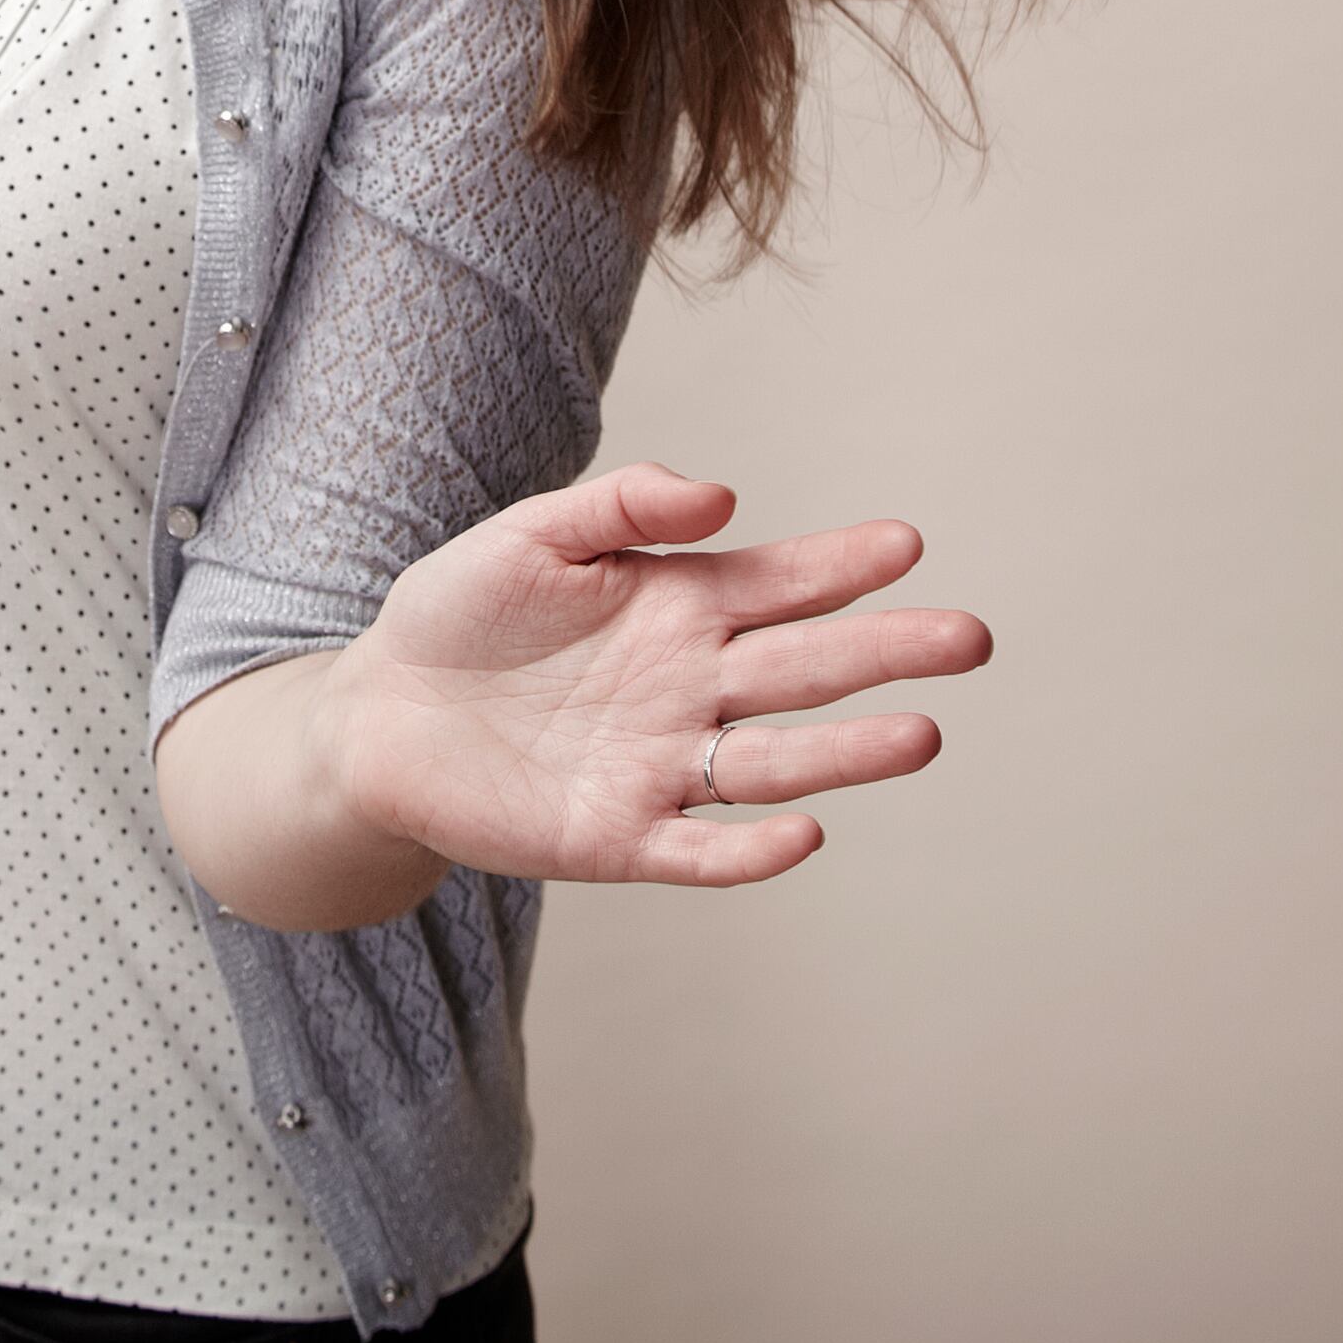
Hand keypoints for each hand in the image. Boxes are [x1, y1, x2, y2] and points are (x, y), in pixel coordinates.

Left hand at [318, 461, 993, 888]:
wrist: (375, 717)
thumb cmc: (459, 614)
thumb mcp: (532, 533)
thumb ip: (623, 502)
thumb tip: (724, 494)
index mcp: (678, 607)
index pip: (781, 585)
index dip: (842, 566)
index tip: (906, 544)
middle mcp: (688, 688)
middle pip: (805, 670)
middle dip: (887, 653)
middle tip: (967, 638)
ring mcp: (660, 766)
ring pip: (773, 762)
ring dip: (847, 753)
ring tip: (921, 735)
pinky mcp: (616, 837)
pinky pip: (698, 849)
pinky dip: (750, 848)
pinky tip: (803, 831)